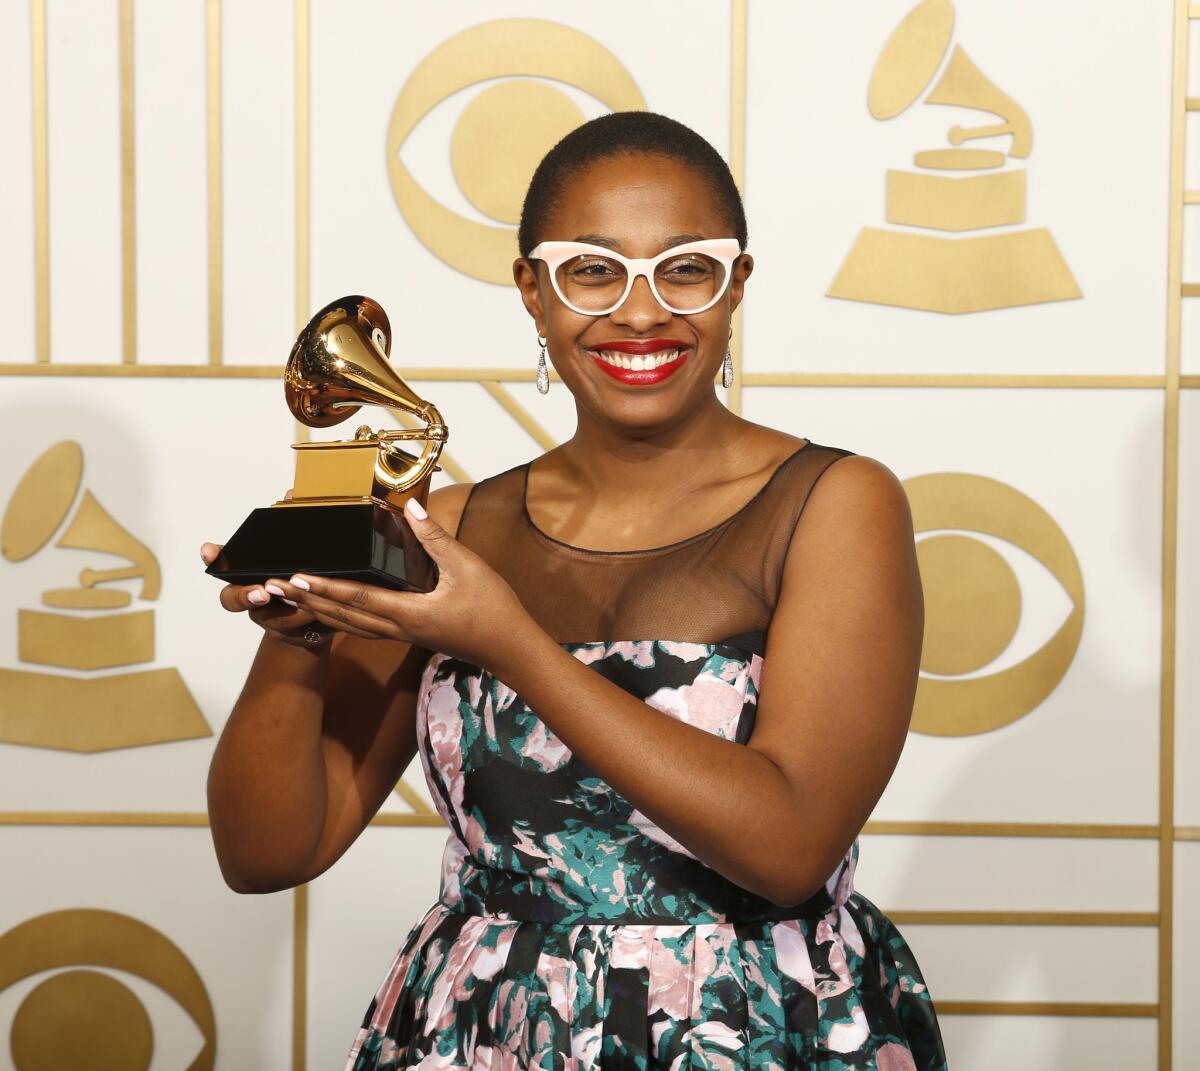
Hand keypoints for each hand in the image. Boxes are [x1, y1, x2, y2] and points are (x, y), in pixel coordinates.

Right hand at [201, 489, 327, 646]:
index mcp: (249, 573)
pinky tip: (321, 611)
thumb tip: (291, 494)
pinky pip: (297, 630)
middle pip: (233, 598)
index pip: (223, 563)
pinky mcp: (291, 633)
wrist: (322, 612)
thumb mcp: (300, 548)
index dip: (214, 557)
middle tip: (262, 591)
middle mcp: (252, 596)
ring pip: (270, 618)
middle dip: (246, 595)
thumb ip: (292, 523)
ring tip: (304, 602)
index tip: (209, 551)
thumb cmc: (304, 574)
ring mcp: (268, 618)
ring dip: (288, 610)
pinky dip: (309, 620)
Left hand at [266, 499, 534, 670]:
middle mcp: (399, 628)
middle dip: (307, 601)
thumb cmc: (493, 610)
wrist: (509, 648)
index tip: (294, 577)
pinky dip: (343, 617)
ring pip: (351, 625)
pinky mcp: (410, 634)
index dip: (324, 587)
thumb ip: (436, 538)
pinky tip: (335, 609)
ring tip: (293, 598)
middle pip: (343, 616)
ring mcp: (403, 634)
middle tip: (274, 588)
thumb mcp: (467, 567)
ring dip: (319, 611)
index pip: (356, 598)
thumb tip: (412, 508)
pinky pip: (366, 627)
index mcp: (409, 613)